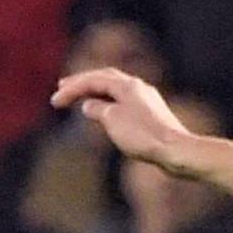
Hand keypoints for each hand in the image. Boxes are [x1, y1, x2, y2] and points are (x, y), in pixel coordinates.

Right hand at [50, 68, 194, 170]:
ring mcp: (148, 100)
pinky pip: (126, 105)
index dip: (71, 88)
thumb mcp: (113, 120)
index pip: (92, 80)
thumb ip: (97, 109)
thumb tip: (90, 106)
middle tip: (63, 87)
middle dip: (82, 83)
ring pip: (116, 91)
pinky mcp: (154, 116)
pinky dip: (111, 106)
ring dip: (96, 94)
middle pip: (104, 79)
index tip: (55, 101)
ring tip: (82, 101)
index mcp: (126, 84)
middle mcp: (138, 86)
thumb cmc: (145, 136)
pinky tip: (107, 115)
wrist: (178, 152)